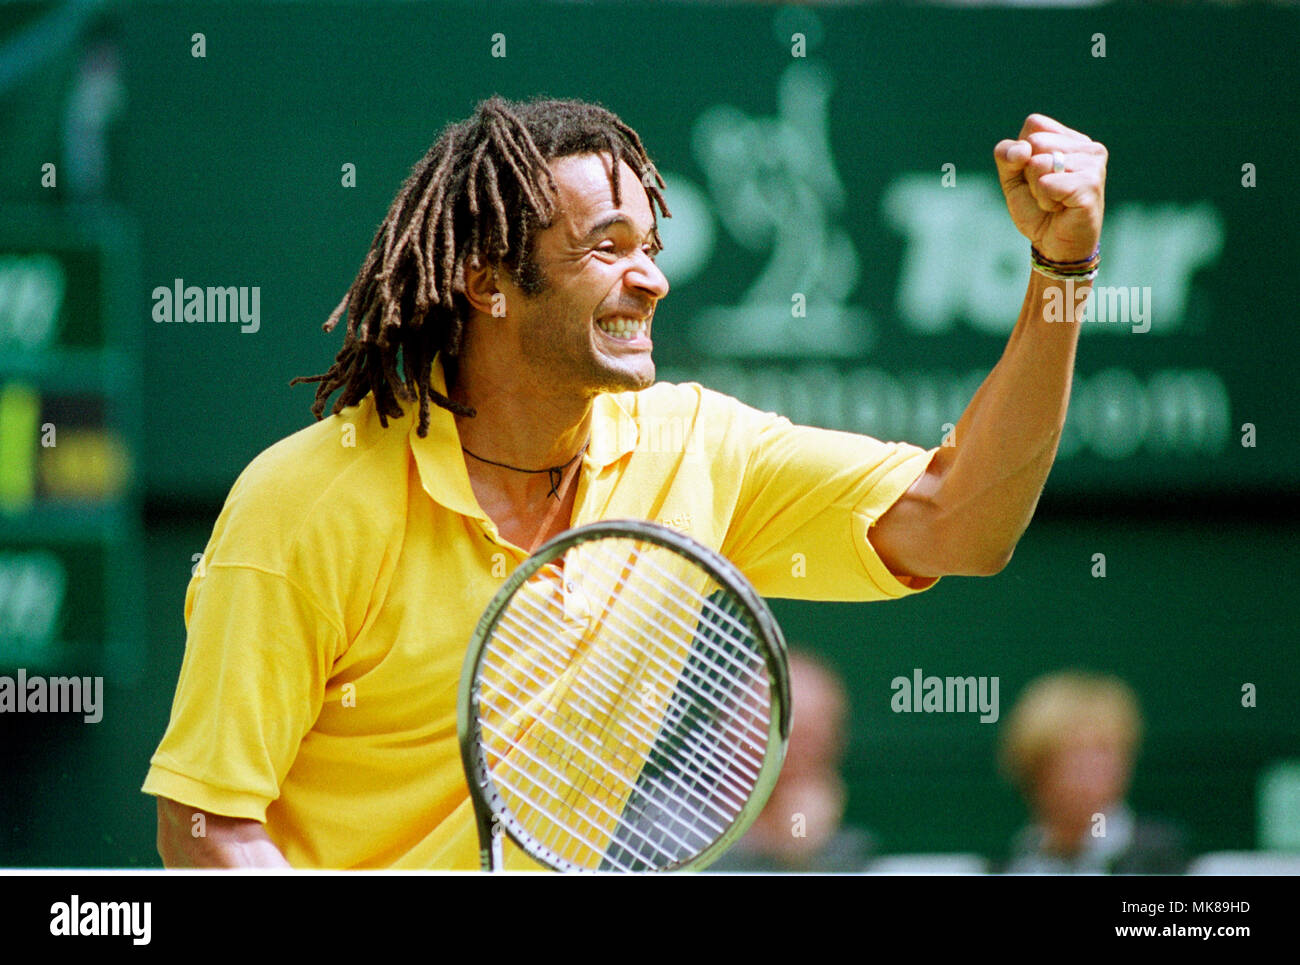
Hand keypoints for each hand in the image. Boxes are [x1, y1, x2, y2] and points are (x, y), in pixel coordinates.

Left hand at [994, 114, 1106, 263]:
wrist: (1055, 246)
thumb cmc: (1038, 211)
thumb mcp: (1013, 179)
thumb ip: (1007, 156)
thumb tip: (1022, 150)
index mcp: (1071, 139)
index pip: (1034, 124)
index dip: (1022, 153)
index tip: (1035, 175)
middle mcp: (1088, 147)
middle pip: (1035, 141)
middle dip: (1028, 173)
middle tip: (1046, 192)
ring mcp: (1093, 164)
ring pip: (1038, 163)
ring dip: (1037, 190)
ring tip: (1055, 201)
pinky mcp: (1090, 184)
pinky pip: (1047, 184)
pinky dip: (1045, 200)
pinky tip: (1062, 208)